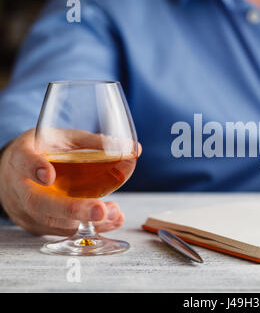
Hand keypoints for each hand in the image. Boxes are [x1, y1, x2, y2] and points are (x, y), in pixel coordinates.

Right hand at [0, 129, 125, 235]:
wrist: (15, 172)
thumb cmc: (44, 151)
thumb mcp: (64, 138)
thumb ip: (94, 142)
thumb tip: (133, 148)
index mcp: (21, 156)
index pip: (23, 161)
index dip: (33, 167)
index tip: (48, 174)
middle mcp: (19, 186)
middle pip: (38, 202)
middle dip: (72, 209)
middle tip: (100, 210)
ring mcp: (25, 210)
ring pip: (52, 221)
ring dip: (87, 221)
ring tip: (115, 213)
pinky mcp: (36, 225)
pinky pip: (61, 230)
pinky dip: (88, 227)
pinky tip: (111, 220)